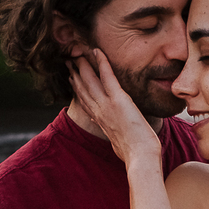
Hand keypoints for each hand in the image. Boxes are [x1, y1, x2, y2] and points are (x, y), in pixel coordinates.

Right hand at [68, 49, 160, 166]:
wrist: (140, 157)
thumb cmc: (134, 153)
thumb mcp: (119, 143)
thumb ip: (114, 134)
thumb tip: (113, 135)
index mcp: (100, 121)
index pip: (85, 101)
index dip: (77, 88)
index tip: (72, 78)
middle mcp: (99, 112)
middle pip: (83, 89)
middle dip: (75, 74)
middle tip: (69, 61)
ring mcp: (106, 105)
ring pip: (90, 80)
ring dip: (84, 65)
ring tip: (78, 53)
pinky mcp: (118, 100)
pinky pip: (107, 76)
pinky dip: (102, 62)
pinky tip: (97, 51)